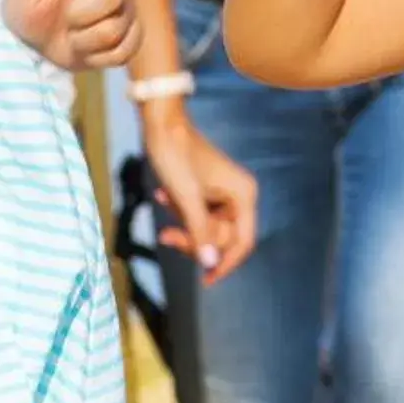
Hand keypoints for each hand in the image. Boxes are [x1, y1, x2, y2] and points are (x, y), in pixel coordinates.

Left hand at [4, 0, 139, 70]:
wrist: (33, 42)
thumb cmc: (29, 4)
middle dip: (82, 10)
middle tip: (66, 13)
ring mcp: (127, 9)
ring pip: (114, 28)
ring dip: (82, 37)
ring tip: (70, 32)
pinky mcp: (131, 38)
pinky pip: (121, 52)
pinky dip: (94, 55)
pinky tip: (83, 46)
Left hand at [140, 106, 257, 283]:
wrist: (160, 123)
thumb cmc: (176, 157)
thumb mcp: (186, 199)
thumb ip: (200, 232)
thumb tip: (210, 263)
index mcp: (243, 195)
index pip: (243, 242)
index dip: (226, 264)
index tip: (205, 280)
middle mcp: (239, 194)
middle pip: (223, 237)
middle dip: (196, 240)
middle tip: (168, 236)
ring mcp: (223, 192)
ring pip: (208, 227)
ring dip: (184, 225)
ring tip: (162, 210)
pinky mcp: (208, 188)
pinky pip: (198, 213)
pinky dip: (180, 210)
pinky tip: (162, 194)